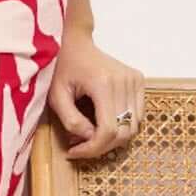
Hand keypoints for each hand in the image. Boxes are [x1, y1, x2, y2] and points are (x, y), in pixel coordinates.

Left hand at [47, 24, 145, 160]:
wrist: (75, 43)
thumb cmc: (62, 67)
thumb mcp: (56, 95)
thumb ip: (71, 120)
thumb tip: (89, 139)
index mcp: (104, 84)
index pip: (108, 130)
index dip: (93, 148)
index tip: (74, 152)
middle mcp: (125, 81)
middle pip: (124, 132)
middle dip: (102, 147)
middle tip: (80, 147)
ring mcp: (135, 80)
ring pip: (133, 127)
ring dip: (112, 139)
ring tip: (90, 135)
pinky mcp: (139, 81)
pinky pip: (137, 116)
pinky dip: (122, 126)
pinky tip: (102, 122)